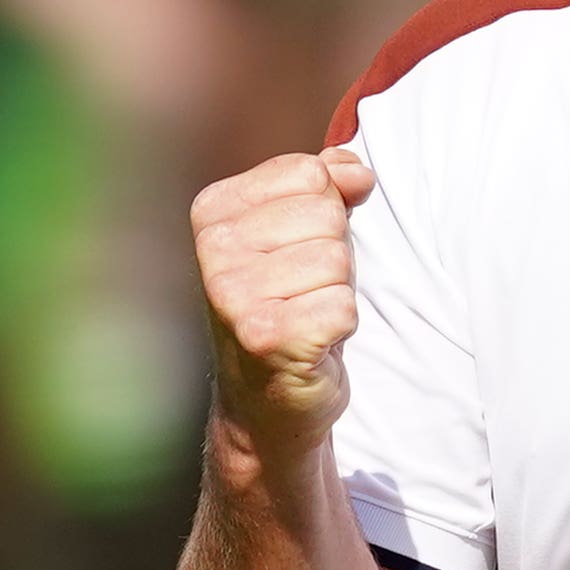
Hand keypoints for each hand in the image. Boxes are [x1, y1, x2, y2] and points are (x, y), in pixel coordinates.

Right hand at [191, 144, 374, 458]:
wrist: (267, 399)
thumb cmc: (288, 305)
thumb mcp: (302, 233)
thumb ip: (326, 186)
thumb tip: (355, 169)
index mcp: (215, 211)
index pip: (310, 174)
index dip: (327, 213)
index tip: (298, 252)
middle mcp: (214, 249)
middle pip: (327, 214)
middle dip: (334, 254)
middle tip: (303, 291)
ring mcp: (235, 295)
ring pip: (337, 260)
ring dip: (336, 292)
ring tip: (305, 315)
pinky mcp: (266, 337)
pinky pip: (342, 306)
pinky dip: (341, 327)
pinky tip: (311, 342)